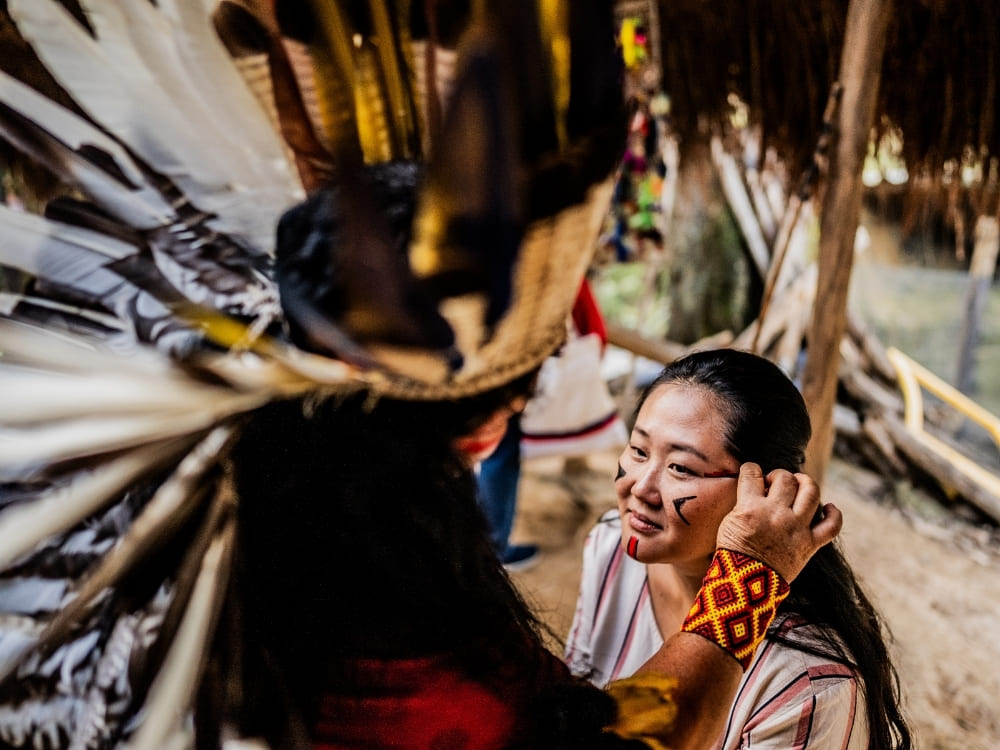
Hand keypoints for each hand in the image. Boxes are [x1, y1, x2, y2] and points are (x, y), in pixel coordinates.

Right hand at [715, 463, 842, 581]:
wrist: (745, 584)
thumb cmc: (733, 553)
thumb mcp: (729, 521)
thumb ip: (745, 502)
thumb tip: (760, 487)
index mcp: (751, 507)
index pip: (753, 472)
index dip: (752, 470)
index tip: (752, 474)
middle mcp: (776, 514)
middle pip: (785, 478)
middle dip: (778, 476)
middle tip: (773, 484)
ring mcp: (796, 528)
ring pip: (811, 492)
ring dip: (805, 483)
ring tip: (799, 484)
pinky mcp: (810, 544)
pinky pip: (832, 526)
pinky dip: (834, 514)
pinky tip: (829, 508)